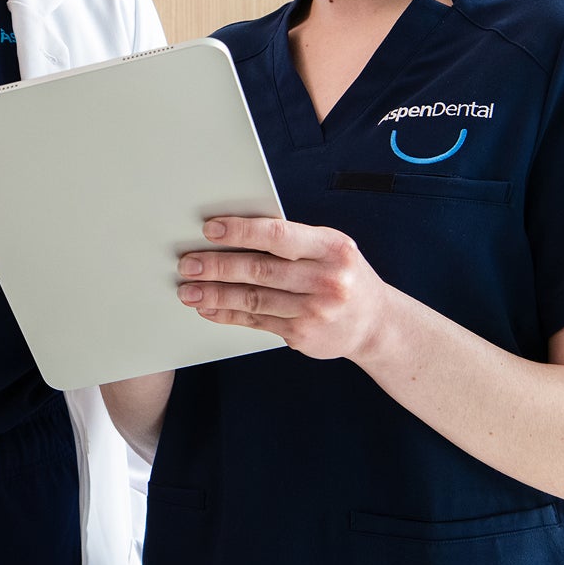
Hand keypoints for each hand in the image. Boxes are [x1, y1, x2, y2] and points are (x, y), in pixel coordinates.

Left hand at [177, 216, 393, 361]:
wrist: (376, 324)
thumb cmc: (342, 275)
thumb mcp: (330, 249)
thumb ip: (292, 242)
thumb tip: (234, 233)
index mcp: (331, 248)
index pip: (278, 235)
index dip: (241, 231)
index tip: (210, 230)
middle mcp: (326, 279)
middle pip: (260, 270)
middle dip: (218, 266)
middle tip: (188, 263)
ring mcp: (315, 311)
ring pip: (254, 299)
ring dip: (215, 294)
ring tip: (188, 290)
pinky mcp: (303, 334)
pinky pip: (257, 321)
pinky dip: (228, 314)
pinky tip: (209, 309)